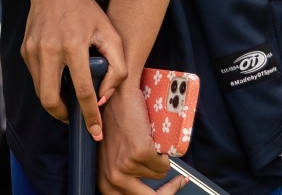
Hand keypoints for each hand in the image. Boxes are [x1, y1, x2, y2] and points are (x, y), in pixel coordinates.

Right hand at [17, 0, 126, 140]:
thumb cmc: (86, 10)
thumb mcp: (111, 35)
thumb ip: (116, 68)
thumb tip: (104, 97)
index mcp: (73, 46)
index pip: (82, 91)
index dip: (90, 115)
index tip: (95, 132)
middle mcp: (49, 49)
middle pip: (50, 99)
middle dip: (63, 115)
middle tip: (75, 117)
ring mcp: (33, 50)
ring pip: (41, 91)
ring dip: (55, 101)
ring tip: (69, 98)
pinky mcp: (25, 50)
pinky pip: (36, 77)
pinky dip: (48, 84)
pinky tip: (60, 76)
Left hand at [97, 78, 176, 194]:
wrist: (117, 96)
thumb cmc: (116, 125)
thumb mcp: (114, 156)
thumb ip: (125, 175)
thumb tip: (144, 191)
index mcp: (105, 181)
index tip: (169, 191)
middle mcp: (113, 177)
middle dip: (166, 191)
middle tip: (176, 182)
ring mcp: (126, 165)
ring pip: (158, 175)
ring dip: (158, 162)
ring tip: (149, 145)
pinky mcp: (140, 153)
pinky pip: (164, 164)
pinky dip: (164, 154)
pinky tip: (154, 141)